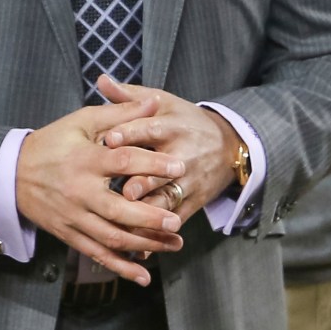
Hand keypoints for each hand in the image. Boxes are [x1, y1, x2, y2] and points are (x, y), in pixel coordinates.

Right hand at [16, 84, 189, 284]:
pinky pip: (97, 254)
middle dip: (150, 219)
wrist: (11, 173)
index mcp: (85, 159)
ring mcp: (74, 217)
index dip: (152, 165)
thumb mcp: (82, 121)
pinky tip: (144, 276)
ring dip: (144, 245)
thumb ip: (120, 114)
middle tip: (177, 221)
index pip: (123, 162)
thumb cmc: (53, 142)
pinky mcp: (69, 235)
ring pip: (112, 237)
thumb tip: (155, 103)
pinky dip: (121, 267)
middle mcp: (79, 192)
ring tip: (174, 244)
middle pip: (118, 210)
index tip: (179, 167)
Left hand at [94, 76, 244, 228]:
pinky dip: (157, 236)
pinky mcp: (192, 203)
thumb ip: (130, 97)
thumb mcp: (164, 104)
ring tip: (126, 225)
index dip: (130, 134)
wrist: (229, 145)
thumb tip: (101, 80)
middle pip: (160, 169)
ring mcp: (188, 182)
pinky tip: (138, 249)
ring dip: (148, 214)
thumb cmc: (185, 121)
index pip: (150, 129)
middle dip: (143, 180)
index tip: (109, 140)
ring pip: (166, 199)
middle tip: (124, 190)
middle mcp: (182, 155)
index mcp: (173, 127)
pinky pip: (174, 221)